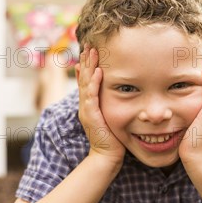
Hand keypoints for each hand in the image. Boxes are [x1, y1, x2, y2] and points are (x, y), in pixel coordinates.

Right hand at [75, 45, 125, 163]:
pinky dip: (94, 82)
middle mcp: (85, 105)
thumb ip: (109, 106)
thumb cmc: (112, 139)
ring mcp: (86, 110)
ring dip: (89, 66)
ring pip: (86, 84)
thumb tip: (117, 95)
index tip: (90, 51)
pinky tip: (98, 71)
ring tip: (92, 52)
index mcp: (88, 105)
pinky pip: (91, 96)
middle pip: (84, 78)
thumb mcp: (109, 118)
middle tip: (89, 45)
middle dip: (87, 61)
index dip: (87, 66)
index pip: (86, 81)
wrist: (106, 157)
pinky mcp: (91, 116)